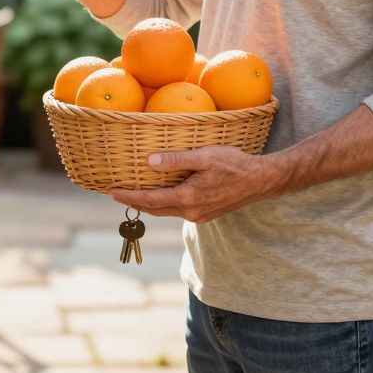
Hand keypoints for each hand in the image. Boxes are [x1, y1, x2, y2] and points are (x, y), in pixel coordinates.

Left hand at [108, 146, 294, 222]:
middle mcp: (191, 211)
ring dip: (148, 204)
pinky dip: (163, 205)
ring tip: (133, 195)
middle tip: (115, 194)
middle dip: (134, 202)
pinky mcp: (206, 214)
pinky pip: (177, 211)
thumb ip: (177, 160)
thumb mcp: (205, 156)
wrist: (262, 181)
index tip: (111, 192)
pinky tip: (160, 196)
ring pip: (166, 211)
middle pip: (154, 209)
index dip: (129, 196)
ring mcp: (199, 215)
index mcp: (188, 198)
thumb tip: (149, 162)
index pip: (150, 199)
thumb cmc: (235, 164)